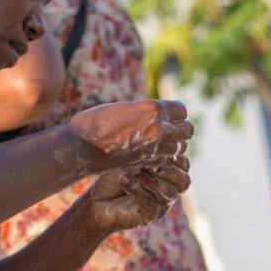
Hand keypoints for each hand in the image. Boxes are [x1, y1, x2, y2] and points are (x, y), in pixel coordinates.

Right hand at [67, 100, 192, 172]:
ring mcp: (156, 148)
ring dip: (173, 144)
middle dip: (179, 129)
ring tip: (159, 143)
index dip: (174, 112)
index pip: (181, 109)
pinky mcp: (150, 162)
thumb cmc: (97, 122)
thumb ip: (147, 111)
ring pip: (181, 146)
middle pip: (188, 129)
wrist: (82, 147)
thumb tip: (163, 115)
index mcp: (153, 109)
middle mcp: (159, 128)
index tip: (167, 116)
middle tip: (167, 130)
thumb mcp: (126, 108)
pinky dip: (164, 157)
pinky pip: (168, 159)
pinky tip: (151, 154)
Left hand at [87, 155, 191, 232]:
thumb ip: (145, 150)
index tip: (151, 147)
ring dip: (150, 179)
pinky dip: (138, 189)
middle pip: (184, 181)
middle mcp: (170, 189)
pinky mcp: (151, 215)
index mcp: (169, 173)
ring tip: (130, 172)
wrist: (96, 202)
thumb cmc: (112, 176)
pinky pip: (153, 203)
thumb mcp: (128, 158)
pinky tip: (124, 180)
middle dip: (167, 169)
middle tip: (147, 163)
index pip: (183, 163)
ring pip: (170, 192)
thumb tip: (158, 140)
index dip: (171, 154)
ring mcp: (163, 204)